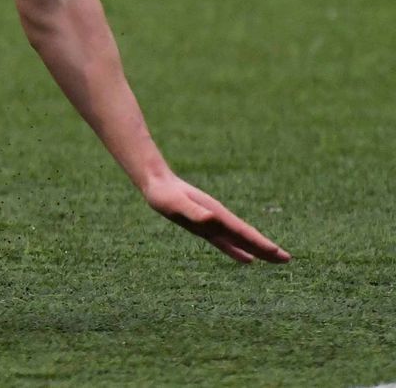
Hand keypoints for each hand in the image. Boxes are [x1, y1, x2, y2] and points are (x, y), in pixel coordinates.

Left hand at [142, 172, 289, 263]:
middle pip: (247, 237)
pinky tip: (247, 260)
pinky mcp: (205, 228)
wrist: (157, 183)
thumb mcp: (176, 204)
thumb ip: (193, 211)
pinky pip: (225, 242)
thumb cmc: (164, 194)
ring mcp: (214, 224)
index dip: (261, 244)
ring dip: (257, 250)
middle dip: (266, 249)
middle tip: (287, 260)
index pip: (243, 233)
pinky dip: (237, 251)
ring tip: (275, 259)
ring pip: (240, 241)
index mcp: (217, 216)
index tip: (280, 254)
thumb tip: (212, 219)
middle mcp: (219, 220)